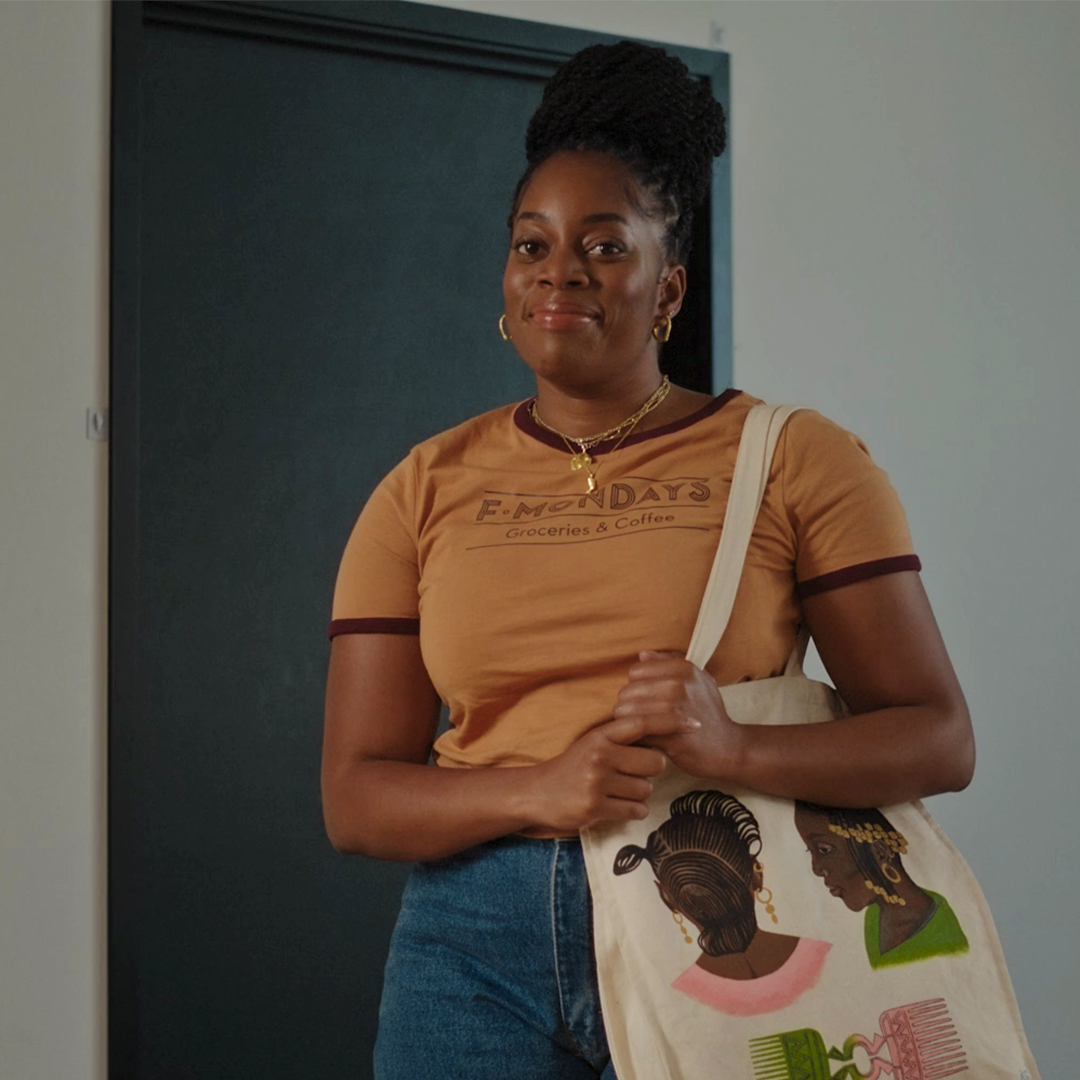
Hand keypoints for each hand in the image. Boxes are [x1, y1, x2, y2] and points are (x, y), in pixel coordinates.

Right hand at [524, 711, 692, 832]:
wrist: (538, 793)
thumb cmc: (573, 766)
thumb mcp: (594, 743)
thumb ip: (623, 737)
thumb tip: (663, 736)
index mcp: (602, 735)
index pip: (643, 723)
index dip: (672, 721)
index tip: (696, 724)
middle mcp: (600, 754)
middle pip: (655, 761)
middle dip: (651, 770)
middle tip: (631, 773)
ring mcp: (597, 781)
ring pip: (648, 788)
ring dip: (640, 793)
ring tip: (618, 790)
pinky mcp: (595, 806)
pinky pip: (636, 810)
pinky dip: (634, 810)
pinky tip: (616, 805)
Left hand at [612, 651, 743, 779]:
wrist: (728, 747)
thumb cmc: (709, 712)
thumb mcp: (698, 680)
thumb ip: (669, 663)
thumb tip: (642, 655)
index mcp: (683, 668)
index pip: (636, 672)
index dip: (637, 686)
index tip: (646, 699)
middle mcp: (678, 685)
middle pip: (627, 692)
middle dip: (629, 706)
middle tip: (640, 718)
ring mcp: (673, 710)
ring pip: (625, 712)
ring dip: (627, 723)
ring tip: (639, 730)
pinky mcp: (668, 736)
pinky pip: (634, 732)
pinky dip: (633, 738)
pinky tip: (643, 741)